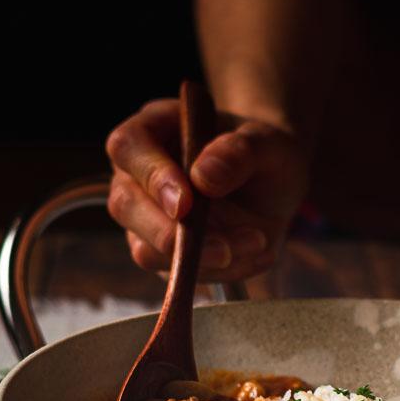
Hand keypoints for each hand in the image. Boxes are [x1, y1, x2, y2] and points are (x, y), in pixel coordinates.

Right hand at [106, 98, 309, 283]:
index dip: (152, 176)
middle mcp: (139, 173)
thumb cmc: (263, 154)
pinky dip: (220, 271)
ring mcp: (146, 216)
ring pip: (146, 249)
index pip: (128, 146)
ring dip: (202, 259)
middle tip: (224, 247)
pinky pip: (177, 273)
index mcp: (155, 127)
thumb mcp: (269, 144)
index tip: (186, 203)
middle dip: (171, 233)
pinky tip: (257, 253)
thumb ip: (240, 152)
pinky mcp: (162, 252)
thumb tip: (203, 176)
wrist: (274, 187)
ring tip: (257, 241)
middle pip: (125, 204)